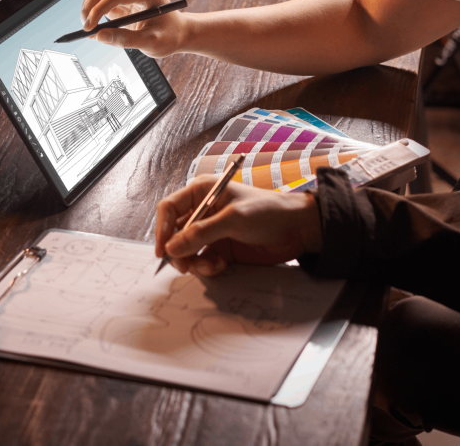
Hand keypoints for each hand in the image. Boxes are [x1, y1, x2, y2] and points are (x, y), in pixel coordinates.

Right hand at [80, 0, 187, 57]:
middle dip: (89, 8)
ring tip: (90, 30)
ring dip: (88, 9)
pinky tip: (94, 26)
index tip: (89, 28)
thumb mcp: (151, 42)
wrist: (177, 32)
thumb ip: (126, 39)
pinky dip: (92, 11)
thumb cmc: (169, 35)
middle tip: (85, 29)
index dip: (98, 11)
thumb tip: (99, 36)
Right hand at [155, 176, 322, 276]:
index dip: (162, 229)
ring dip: (193, 262)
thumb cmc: (268, 211)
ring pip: (186, 251)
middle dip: (177, 251)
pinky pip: (201, 261)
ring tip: (210, 266)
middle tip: (184, 266)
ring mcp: (211, 231)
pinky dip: (206, 267)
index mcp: (202, 191)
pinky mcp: (221, 248)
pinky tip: (221, 266)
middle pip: (174, 233)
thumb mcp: (233, 219)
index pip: (169, 208)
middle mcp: (202, 210)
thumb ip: (201, 233)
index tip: (162, 250)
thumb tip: (172, 248)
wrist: (297, 229)